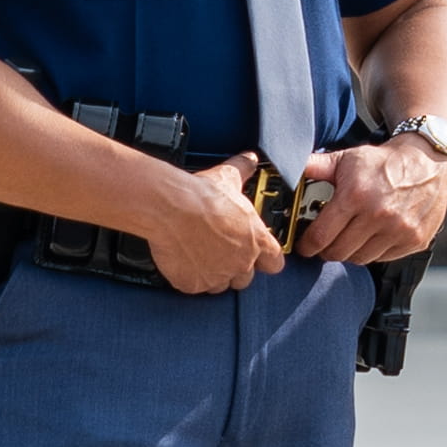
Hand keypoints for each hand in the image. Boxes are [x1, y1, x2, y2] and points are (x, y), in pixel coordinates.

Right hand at [140, 154, 286, 295]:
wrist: (170, 207)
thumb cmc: (201, 195)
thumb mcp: (228, 178)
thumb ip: (243, 170)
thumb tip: (250, 160)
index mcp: (257, 241)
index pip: (275, 263)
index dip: (266, 259)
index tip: (258, 254)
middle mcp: (241, 263)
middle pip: (246, 278)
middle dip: (235, 267)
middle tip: (220, 251)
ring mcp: (217, 276)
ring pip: (220, 285)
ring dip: (213, 274)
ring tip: (200, 255)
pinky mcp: (193, 284)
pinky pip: (194, 286)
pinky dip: (189, 277)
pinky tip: (183, 259)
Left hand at [287, 137, 446, 266]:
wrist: (428, 161)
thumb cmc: (384, 161)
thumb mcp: (346, 158)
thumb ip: (315, 167)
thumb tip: (284, 167)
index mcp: (355, 196)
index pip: (321, 236)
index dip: (307, 245)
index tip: (305, 244)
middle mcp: (378, 216)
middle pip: (338, 252)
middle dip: (326, 250)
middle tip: (325, 242)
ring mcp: (398, 230)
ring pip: (360, 259)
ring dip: (350, 251)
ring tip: (349, 237)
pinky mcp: (414, 240)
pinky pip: (383, 258)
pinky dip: (374, 251)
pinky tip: (372, 236)